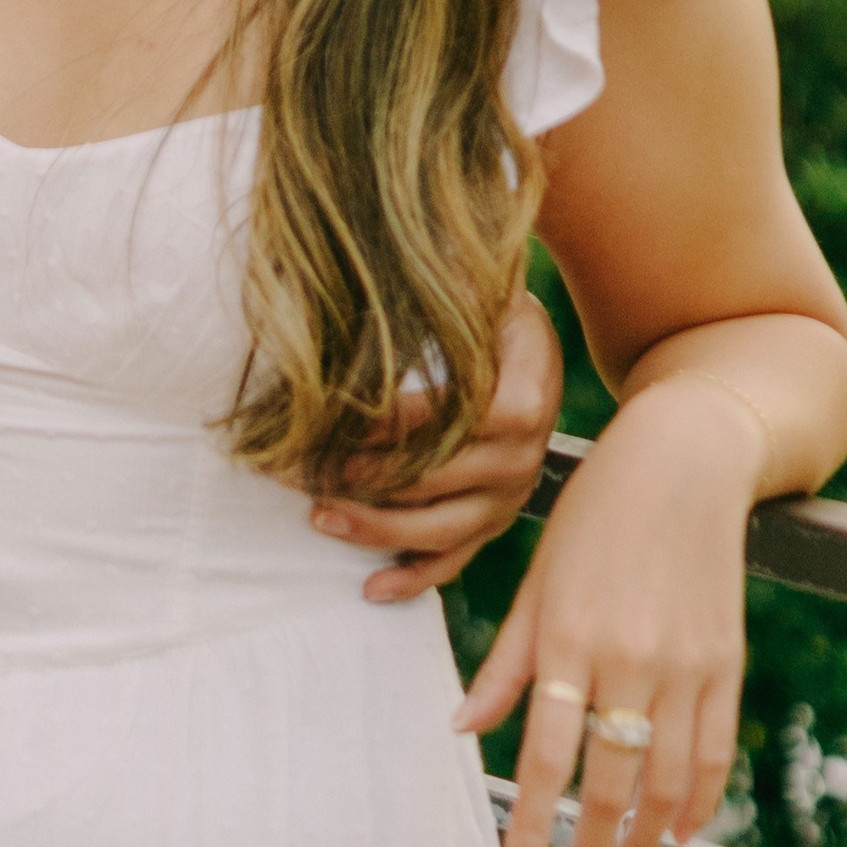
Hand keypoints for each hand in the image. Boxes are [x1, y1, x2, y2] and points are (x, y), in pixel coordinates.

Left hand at [310, 292, 565, 602]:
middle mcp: (521, 458)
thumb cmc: (500, 319)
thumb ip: (457, 285)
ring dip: (375, 529)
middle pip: (434, 481)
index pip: (445, 421)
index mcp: (522, 402)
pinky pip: (456, 560)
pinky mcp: (494, 521)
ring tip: (318, 516)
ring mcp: (509, 497)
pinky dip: (414, 579)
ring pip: (440, 530)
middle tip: (299, 470)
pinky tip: (370, 588)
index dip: (384, 424)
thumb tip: (408, 258)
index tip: (327, 417)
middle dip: (361, 477)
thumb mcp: (490, 292)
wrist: (548, 359)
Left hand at [456, 379, 759, 846]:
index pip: (544, 759)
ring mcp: (686, 666)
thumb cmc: (592, 517)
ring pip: (669, 783)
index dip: (530, 828)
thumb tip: (462, 728)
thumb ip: (505, 662)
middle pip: (611, 785)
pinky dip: (699, 803)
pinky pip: (715, 753)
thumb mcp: (534, 581)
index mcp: (567, 639)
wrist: (682, 462)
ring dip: (646, 844)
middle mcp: (629, 660)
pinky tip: (680, 833)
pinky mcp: (726, 664)